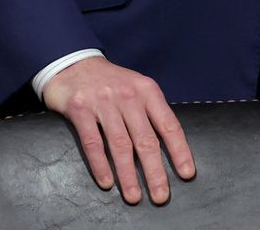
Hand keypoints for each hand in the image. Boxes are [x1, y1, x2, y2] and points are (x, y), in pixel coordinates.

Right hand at [42, 57, 193, 204]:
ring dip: (128, 175)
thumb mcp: (136, 88)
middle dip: (155, 172)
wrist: (73, 62)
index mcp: (147, 91)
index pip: (168, 125)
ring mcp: (103, 102)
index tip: (186, 174)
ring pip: (120, 145)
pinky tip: (107, 182)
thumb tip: (169, 147)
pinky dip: (100, 165)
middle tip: (161, 196)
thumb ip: (150, 112)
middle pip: (146, 140)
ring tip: (134, 196)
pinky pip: (92, 142)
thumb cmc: (110, 83)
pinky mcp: (80, 108)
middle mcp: (127, 96)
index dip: (179, 151)